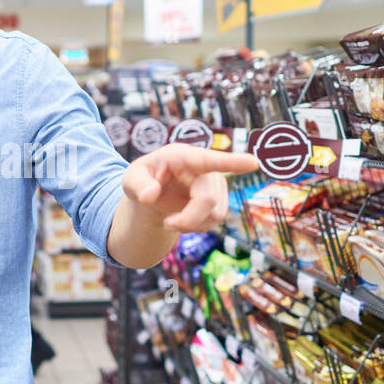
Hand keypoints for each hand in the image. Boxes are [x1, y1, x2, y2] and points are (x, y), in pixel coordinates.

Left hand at [122, 143, 257, 231]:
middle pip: (208, 200)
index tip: (253, 162)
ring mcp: (215, 182)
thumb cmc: (143, 181)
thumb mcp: (130, 180)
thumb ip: (137, 185)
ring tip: (171, 220)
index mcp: (182, 156)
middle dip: (188, 219)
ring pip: (215, 213)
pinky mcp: (220, 198)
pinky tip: (184, 220)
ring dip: (191, 225)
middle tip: (167, 224)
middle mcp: (204, 167)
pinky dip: (198, 226)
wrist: (153, 193)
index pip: (209, 160)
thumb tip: (149, 195)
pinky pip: (216, 220)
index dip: (232, 162)